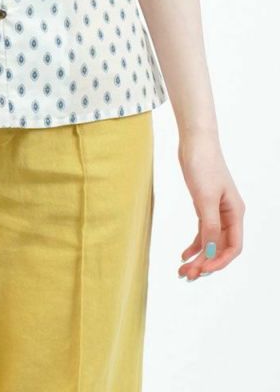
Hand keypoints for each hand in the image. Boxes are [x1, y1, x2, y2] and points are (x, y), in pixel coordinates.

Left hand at [177, 129, 244, 280]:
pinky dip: (194, 243)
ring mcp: (217, 210)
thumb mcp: (205, 198)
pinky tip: (184, 253)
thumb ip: (209, 226)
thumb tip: (209, 251)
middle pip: (221, 247)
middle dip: (205, 263)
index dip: (219, 262)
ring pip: (210, 241)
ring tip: (183, 270)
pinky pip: (202, 231)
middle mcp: (229, 215)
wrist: (195, 141)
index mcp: (235, 213)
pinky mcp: (204, 204)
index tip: (202, 270)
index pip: (233, 247)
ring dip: (198, 256)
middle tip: (186, 275)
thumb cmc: (203, 165)